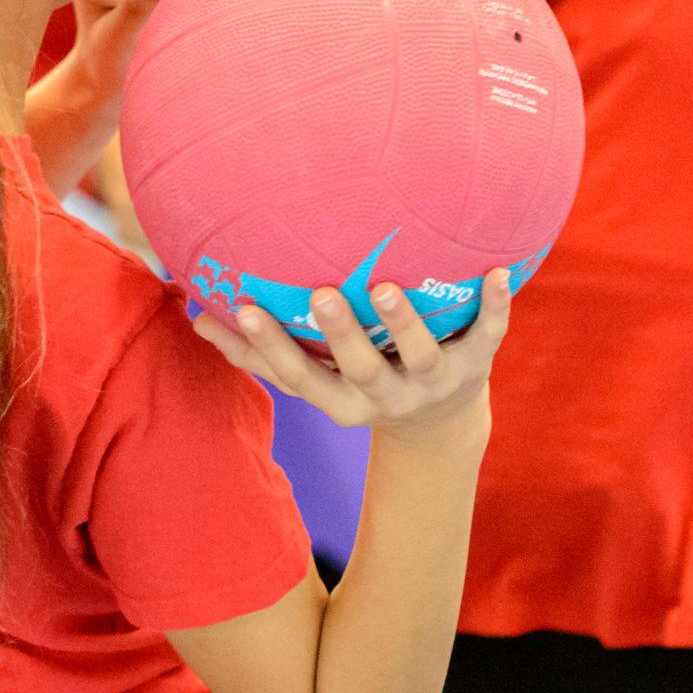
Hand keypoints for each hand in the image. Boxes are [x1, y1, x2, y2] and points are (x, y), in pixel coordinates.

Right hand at [192, 269, 512, 442]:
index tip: (243, 307)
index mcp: (341, 399)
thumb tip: (195, 314)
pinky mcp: (475, 363)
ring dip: (404, 324)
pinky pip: (488, 334)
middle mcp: (386, 396)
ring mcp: (432, 381)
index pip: (299, 377)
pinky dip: (495, 306)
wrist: (440, 421)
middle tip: (322, 294)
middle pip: (360, 371)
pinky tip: (498, 271)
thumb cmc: (358, 378)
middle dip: (341, 335)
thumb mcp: (314, 375)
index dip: (270, 347)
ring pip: (420, 355)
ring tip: (387, 286)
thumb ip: (257, 351)